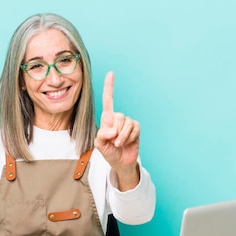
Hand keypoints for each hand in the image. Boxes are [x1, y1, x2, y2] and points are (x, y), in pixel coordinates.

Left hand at [94, 71, 140, 189]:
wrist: (120, 162)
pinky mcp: (136, 128)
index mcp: (107, 119)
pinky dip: (129, 137)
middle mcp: (118, 118)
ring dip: (122, 136)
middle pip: (118, 117)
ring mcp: (128, 123)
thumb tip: (112, 130)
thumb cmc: (108, 152)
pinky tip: (126, 142)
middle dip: (115, 132)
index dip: (109, 87)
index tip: (111, 73)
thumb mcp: (99, 145)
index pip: (108, 100)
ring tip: (118, 144)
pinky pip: (134, 128)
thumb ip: (102, 135)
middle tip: (113, 142)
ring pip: (126, 123)